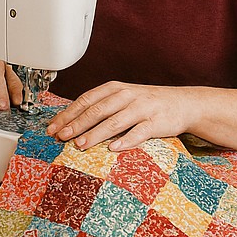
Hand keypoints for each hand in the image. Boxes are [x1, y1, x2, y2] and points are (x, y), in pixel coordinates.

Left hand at [45, 82, 191, 151]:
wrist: (183, 103)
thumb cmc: (146, 102)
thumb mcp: (122, 97)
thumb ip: (100, 105)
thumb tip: (71, 120)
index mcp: (114, 88)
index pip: (85, 100)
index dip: (68, 114)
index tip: (53, 127)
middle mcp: (126, 96)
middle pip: (96, 110)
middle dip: (76, 124)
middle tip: (61, 136)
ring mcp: (142, 108)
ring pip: (115, 121)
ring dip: (95, 134)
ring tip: (80, 144)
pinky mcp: (156, 122)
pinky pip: (139, 132)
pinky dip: (125, 140)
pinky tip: (113, 148)